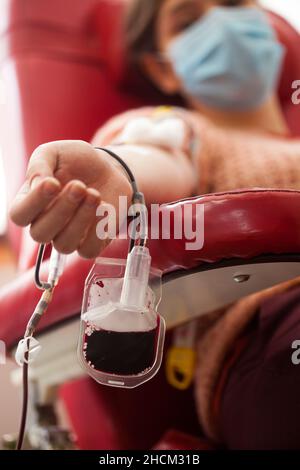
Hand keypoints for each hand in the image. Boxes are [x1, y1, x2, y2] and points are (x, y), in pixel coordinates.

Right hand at [9, 141, 131, 257]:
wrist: (109, 169)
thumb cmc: (77, 162)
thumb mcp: (55, 152)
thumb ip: (40, 164)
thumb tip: (38, 184)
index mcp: (30, 203)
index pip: (19, 215)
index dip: (34, 202)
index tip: (52, 183)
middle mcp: (45, 224)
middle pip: (40, 233)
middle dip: (61, 209)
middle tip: (79, 185)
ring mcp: (68, 237)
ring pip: (63, 245)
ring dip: (80, 219)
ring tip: (94, 195)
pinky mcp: (91, 243)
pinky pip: (88, 251)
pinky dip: (97, 231)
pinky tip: (105, 208)